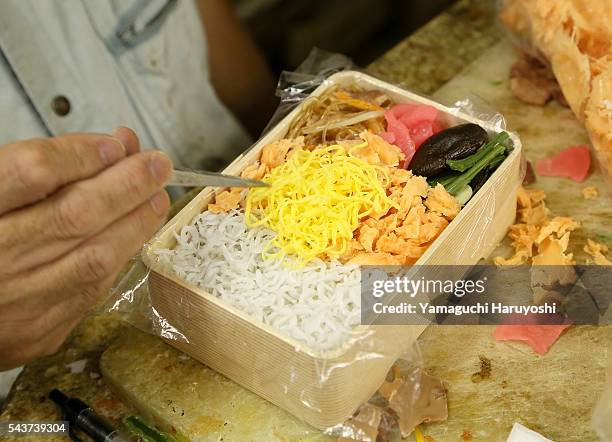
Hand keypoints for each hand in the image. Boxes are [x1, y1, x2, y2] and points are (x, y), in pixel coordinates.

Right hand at [0, 127, 171, 369]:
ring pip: (94, 258)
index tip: (117, 144)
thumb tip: (117, 147)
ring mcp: (15, 302)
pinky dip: (117, 257)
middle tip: (159, 165)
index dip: (82, 154)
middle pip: (74, 215)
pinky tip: (133, 235)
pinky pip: (91, 291)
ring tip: (158, 198)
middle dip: (127, 185)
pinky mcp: (36, 333)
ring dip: (136, 223)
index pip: (33, 171)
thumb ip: (47, 168)